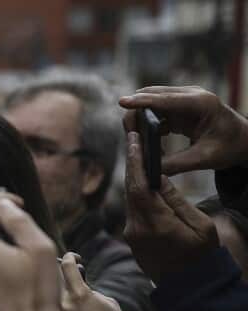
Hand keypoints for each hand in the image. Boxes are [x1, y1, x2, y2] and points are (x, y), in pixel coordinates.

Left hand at [58, 253, 130, 310]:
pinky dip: (58, 309)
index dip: (70, 257)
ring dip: (60, 293)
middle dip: (63, 276)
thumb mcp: (109, 303)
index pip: (67, 266)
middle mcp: (62, 304)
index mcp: (79, 295)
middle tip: (73, 276)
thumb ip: (90, 291)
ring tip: (73, 298)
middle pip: (55, 280)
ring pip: (51, 297)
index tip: (73, 257)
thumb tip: (79, 286)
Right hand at [119, 86, 247, 174]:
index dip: (141, 102)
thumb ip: (175, 164)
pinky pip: (155, 111)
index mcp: (201, 103)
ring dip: (140, 118)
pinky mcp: (179, 107)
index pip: (165, 100)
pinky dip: (147, 124)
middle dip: (136, 112)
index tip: (121, 102)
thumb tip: (148, 169)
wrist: (242, 140)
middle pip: (152, 96)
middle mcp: (191, 95)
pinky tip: (148, 140)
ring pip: (151, 103)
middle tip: (130, 136)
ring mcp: (184, 99)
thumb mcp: (204, 159)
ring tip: (138, 141)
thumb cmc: (229, 147)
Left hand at [120, 130, 221, 280]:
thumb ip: (177, 201)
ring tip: (136, 152)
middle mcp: (136, 229)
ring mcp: (131, 235)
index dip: (135, 162)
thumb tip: (160, 178)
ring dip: (133, 176)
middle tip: (132, 138)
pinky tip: (140, 179)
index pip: (139, 186)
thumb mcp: (199, 225)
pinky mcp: (131, 238)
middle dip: (132, 163)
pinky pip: (132, 210)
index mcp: (156, 224)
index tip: (133, 140)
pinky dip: (135, 192)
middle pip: (129, 189)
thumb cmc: (202, 255)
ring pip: (129, 198)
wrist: (189, 286)